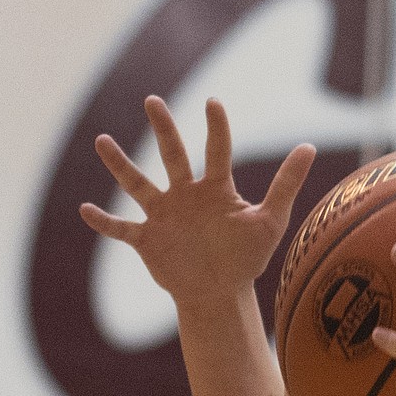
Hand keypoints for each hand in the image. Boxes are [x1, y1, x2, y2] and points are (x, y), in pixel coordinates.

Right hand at [80, 96, 314, 312]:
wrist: (220, 293)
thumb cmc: (245, 258)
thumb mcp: (270, 222)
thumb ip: (287, 185)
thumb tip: (309, 146)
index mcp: (214, 189)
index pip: (216, 152)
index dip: (217, 129)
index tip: (213, 104)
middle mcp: (185, 195)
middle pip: (173, 156)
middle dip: (164, 131)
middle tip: (153, 102)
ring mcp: (163, 215)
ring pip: (138, 185)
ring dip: (120, 166)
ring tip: (103, 142)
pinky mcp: (148, 239)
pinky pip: (122, 229)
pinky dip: (105, 223)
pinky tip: (86, 211)